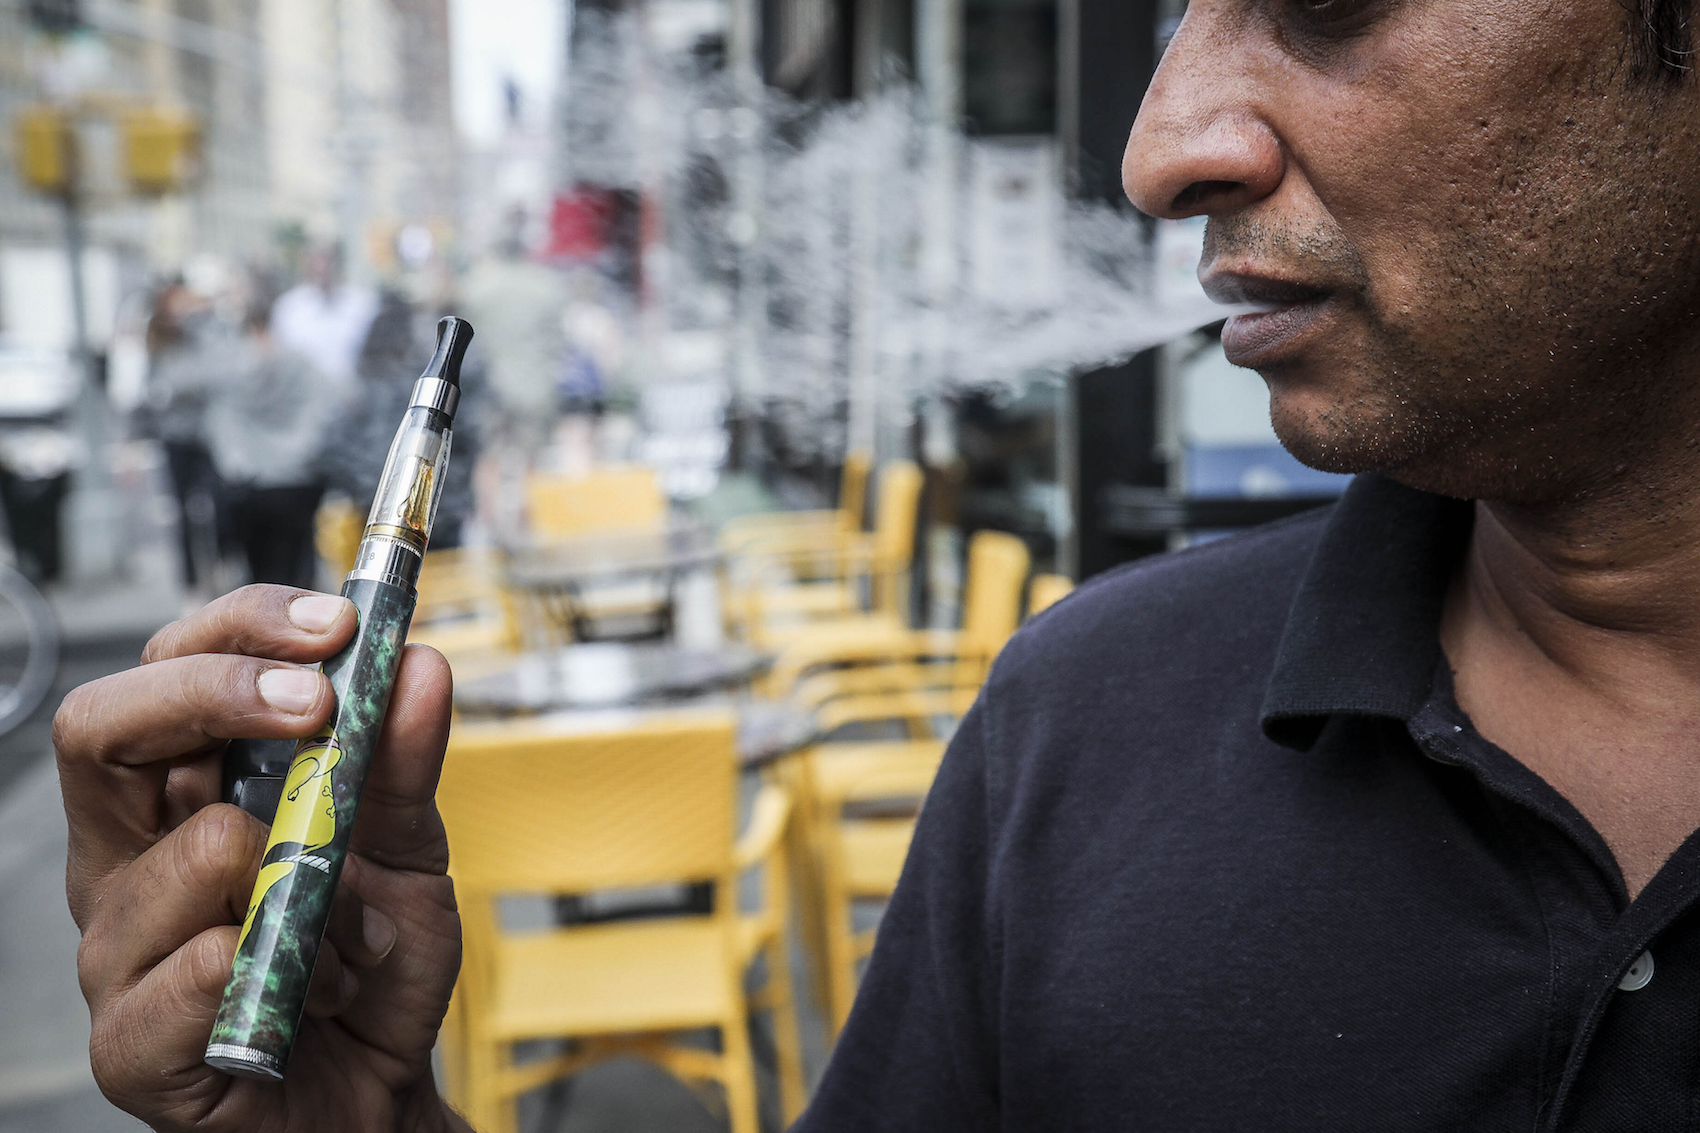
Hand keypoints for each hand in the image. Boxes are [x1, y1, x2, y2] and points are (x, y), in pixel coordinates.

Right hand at [55, 584, 471, 1131]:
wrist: (378, 1095)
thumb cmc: (368, 967)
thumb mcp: (407, 850)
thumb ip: (402, 762)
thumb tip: (418, 663)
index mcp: (177, 797)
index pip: (164, 670)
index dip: (238, 629)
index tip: (336, 624)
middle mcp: (127, 860)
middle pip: (104, 727)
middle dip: (222, 691)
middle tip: (321, 708)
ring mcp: (117, 948)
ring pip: (196, 852)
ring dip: (315, 884)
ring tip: (352, 934)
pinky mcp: (129, 1040)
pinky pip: (202, 966)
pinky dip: (298, 967)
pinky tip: (323, 993)